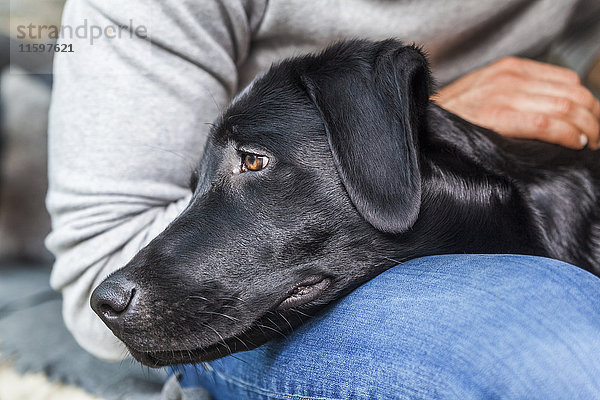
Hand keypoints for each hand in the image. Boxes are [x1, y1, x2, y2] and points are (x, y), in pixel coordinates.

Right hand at [433, 57, 599, 148]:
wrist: (419, 124)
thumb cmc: (451, 118)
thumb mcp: (484, 94)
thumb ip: (516, 95)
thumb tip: (553, 111)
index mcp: (509, 69)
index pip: (567, 80)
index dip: (587, 103)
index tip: (590, 124)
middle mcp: (510, 78)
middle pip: (573, 94)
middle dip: (593, 118)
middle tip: (596, 138)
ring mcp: (503, 94)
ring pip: (567, 107)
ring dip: (587, 129)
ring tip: (590, 144)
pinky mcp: (497, 115)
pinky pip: (548, 122)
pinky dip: (568, 134)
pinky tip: (573, 143)